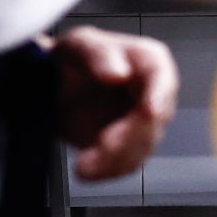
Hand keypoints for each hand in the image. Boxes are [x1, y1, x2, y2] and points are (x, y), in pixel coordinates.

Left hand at [51, 27, 177, 181]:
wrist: (54, 89)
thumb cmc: (72, 60)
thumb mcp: (78, 46)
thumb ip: (98, 54)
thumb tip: (119, 73)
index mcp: (149, 61)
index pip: (162, 78)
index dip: (159, 95)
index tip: (149, 111)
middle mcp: (155, 93)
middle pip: (154, 120)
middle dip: (128, 136)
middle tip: (102, 145)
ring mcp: (145, 124)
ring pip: (142, 148)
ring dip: (113, 159)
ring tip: (83, 164)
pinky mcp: (131, 148)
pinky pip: (128, 165)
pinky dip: (107, 171)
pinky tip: (86, 168)